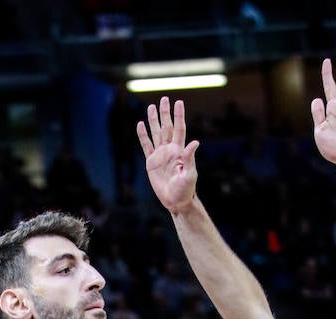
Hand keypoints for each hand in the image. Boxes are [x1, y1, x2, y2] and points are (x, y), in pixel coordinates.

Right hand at [137, 97, 199, 213]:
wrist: (176, 201)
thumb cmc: (186, 189)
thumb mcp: (190, 174)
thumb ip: (190, 158)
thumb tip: (195, 142)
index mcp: (180, 151)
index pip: (179, 129)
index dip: (178, 115)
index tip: (178, 102)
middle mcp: (170, 150)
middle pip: (167, 127)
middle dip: (166, 113)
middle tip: (164, 99)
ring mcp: (160, 155)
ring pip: (156, 133)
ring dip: (154, 120)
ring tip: (151, 107)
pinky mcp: (151, 163)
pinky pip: (146, 146)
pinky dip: (143, 136)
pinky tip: (140, 125)